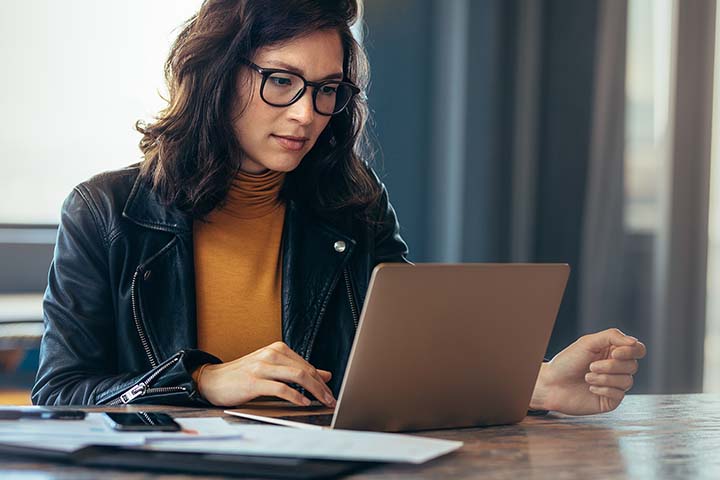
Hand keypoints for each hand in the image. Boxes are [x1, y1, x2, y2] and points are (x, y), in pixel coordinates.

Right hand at [195, 342, 335, 407]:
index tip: (330, 393)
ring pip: (297, 376)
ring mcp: (262, 366)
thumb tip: (325, 375)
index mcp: (277, 349)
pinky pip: (281, 388)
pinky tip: (303, 403)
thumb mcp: (272, 369)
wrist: (212, 380)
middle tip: (331, 400)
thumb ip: (297, 370)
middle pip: (305, 370)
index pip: (307, 365)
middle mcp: (271, 354)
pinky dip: (295, 396)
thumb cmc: (243, 376)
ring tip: (322, 402)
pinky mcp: (254, 381)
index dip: (321, 380)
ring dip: (314, 391)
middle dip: (322, 387)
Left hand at [530, 328, 646, 414]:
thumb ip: (612, 337)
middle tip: (591, 366)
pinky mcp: (610, 400)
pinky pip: (619, 394)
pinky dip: (603, 389)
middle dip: (611, 366)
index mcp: (613, 351)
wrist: (551, 384)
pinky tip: (590, 388)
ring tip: (587, 376)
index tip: (614, 353)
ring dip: (605, 378)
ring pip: (627, 380)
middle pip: (633, 365)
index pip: (637, 349)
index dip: (631, 351)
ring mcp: (615, 384)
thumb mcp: (588, 342)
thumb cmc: (567, 362)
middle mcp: (617, 368)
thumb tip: (634, 342)